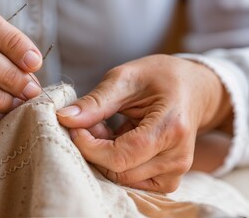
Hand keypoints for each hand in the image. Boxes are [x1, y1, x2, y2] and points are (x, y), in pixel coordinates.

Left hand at [57, 55, 231, 192]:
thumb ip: (95, 101)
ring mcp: (175, 172)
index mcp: (171, 128)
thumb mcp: (125, 78)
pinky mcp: (168, 179)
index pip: (121, 155)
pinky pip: (131, 180)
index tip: (73, 126)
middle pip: (119, 170)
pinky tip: (117, 140)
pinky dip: (116, 163)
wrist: (193, 89)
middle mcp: (178, 157)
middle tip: (90, 122)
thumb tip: (64, 118)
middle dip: (94, 148)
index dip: (89, 145)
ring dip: (103, 155)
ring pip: (122, 178)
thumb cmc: (160, 78)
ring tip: (105, 128)